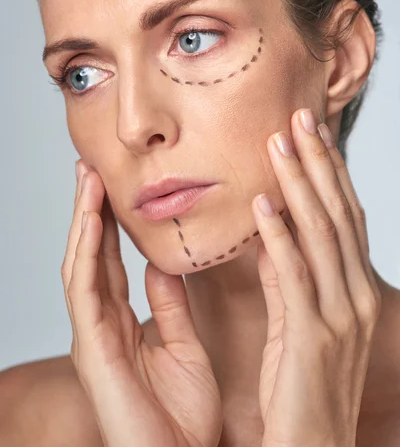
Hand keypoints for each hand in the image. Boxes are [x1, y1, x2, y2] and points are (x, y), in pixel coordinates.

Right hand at [61, 162, 221, 446]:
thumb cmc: (180, 415)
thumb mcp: (182, 346)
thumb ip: (170, 306)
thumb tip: (162, 267)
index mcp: (123, 321)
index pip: (113, 260)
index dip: (111, 222)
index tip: (114, 185)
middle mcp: (102, 323)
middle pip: (92, 255)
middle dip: (90, 211)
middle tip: (90, 169)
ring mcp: (93, 336)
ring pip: (82, 266)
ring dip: (83, 221)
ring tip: (87, 181)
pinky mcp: (93, 350)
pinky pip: (86, 293)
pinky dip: (88, 254)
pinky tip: (92, 223)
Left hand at [251, 108, 381, 446]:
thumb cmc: (303, 385)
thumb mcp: (297, 321)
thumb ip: (286, 276)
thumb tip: (269, 232)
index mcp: (353, 289)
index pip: (343, 216)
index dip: (328, 172)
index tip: (311, 133)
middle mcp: (354, 294)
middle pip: (337, 213)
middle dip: (318, 162)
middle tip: (300, 116)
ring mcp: (338, 314)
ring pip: (320, 233)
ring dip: (299, 183)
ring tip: (279, 143)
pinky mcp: (312, 335)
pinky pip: (294, 274)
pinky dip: (278, 234)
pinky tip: (262, 202)